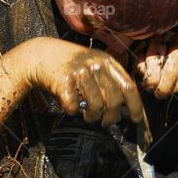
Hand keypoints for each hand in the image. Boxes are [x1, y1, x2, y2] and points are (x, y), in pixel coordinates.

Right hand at [28, 38, 142, 126]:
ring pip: (96, 105)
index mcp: (107, 61)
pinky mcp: (63, 81)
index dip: (135, 106)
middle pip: (114, 99)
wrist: (41, 55)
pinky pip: (74, 106)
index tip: (136, 119)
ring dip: (92, 117)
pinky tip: (72, 107)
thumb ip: (109, 79)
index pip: (128, 87)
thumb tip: (125, 107)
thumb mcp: (93, 63)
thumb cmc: (70, 63)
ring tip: (88, 117)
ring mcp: (79, 72)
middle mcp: (95, 65)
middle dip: (111, 117)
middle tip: (105, 122)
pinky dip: (73, 111)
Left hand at [136, 32, 177, 97]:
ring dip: (177, 87)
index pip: (154, 56)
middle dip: (164, 85)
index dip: (151, 75)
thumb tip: (142, 69)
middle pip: (170, 66)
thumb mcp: (148, 68)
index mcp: (161, 36)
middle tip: (160, 94)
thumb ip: (142, 66)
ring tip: (171, 91)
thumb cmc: (164, 71)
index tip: (150, 86)